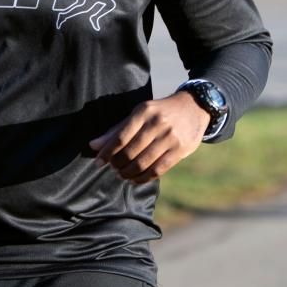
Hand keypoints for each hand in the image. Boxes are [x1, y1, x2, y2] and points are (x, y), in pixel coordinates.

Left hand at [88, 92, 210, 183]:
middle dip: (118, 164)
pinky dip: (144, 178)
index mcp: (143, 112)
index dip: (107, 152)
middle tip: (113, 169)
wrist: (193, 107)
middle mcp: (157, 124)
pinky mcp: (180, 149)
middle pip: (131, 152)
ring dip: (129, 173)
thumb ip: (117, 130)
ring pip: (143, 163)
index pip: (120, 137)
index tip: (98, 162)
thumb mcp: (139, 113)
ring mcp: (170, 137)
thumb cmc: (158, 112)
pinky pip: (158, 169)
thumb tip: (94, 145)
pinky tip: (135, 179)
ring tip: (122, 175)